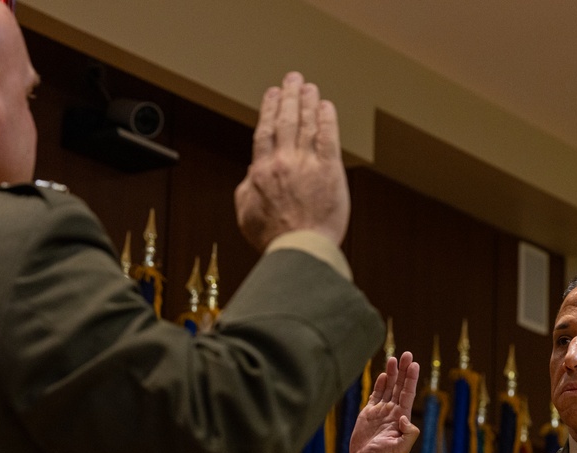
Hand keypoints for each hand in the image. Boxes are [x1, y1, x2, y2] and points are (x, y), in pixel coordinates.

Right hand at [234, 71, 349, 249]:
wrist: (299, 249)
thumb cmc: (274, 238)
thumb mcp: (246, 214)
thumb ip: (248, 189)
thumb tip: (252, 173)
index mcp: (262, 172)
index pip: (265, 131)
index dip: (269, 109)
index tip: (272, 95)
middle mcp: (284, 162)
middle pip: (286, 121)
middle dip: (289, 96)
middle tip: (292, 79)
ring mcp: (308, 164)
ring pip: (306, 124)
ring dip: (307, 102)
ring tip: (309, 87)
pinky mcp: (330, 171)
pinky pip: (328, 137)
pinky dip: (327, 119)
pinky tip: (327, 107)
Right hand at [350, 352, 420, 452]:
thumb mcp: (401, 449)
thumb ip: (409, 433)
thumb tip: (404, 416)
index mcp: (401, 418)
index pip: (408, 393)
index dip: (411, 379)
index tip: (413, 364)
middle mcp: (393, 412)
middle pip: (400, 386)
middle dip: (404, 371)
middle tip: (407, 354)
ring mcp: (380, 412)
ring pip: (388, 388)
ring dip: (392, 373)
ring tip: (394, 358)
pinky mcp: (368, 414)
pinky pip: (375, 395)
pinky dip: (379, 384)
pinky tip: (384, 374)